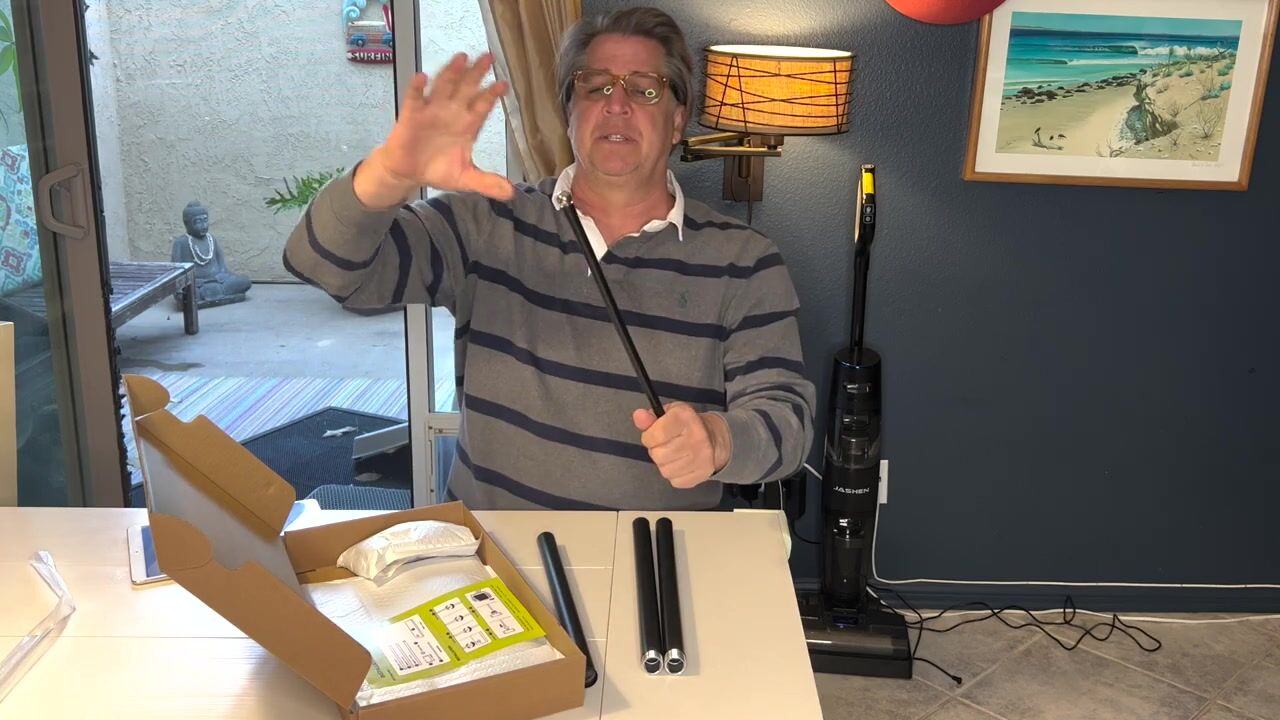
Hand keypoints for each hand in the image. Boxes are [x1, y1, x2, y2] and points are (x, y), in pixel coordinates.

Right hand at [355, 53, 512, 207]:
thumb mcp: (465, 179)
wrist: (408, 172)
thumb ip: (487, 182)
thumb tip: (511, 193)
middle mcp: (451, 113)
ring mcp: (432, 110)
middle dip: (477, 73)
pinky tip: (422, 77)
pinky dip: (417, 87)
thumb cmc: (437, 169)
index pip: (482, 106)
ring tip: (461, 59)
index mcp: (467, 125)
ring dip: (451, 72)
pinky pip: (414, 97)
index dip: (492, 95)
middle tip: (488, 57)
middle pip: (466, 88)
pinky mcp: (412, 114)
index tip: (503, 85)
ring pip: (443, 86)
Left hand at [632, 403, 730, 488]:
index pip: (655, 435)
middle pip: (658, 455)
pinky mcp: (703, 473)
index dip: (649, 437)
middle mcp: (697, 437)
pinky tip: (681, 464)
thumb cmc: (685, 425)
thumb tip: (638, 416)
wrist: (714, 438)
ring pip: (665, 471)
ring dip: (664, 464)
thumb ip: (650, 418)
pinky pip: (675, 481)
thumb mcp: (668, 414)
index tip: (653, 435)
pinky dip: (674, 475)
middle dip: (657, 451)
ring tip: (673, 454)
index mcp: (685, 417)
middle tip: (665, 445)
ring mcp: (702, 457)